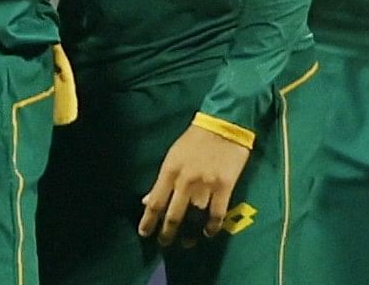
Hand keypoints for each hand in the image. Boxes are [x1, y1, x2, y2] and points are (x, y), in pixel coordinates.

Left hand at [138, 125, 251, 245]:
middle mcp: (185, 181)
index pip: (155, 202)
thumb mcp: (172, 156)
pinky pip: (217, 214)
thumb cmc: (194, 140)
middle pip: (173, 215)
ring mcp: (206, 185)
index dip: (148, 221)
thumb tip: (147, 200)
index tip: (144, 233)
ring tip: (186, 243)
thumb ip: (161, 181)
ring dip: (189, 234)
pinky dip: (212, 227)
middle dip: (167, 233)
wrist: (223, 125)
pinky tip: (208, 233)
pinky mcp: (225, 187)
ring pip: (195, 218)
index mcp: (170, 171)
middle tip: (163, 244)